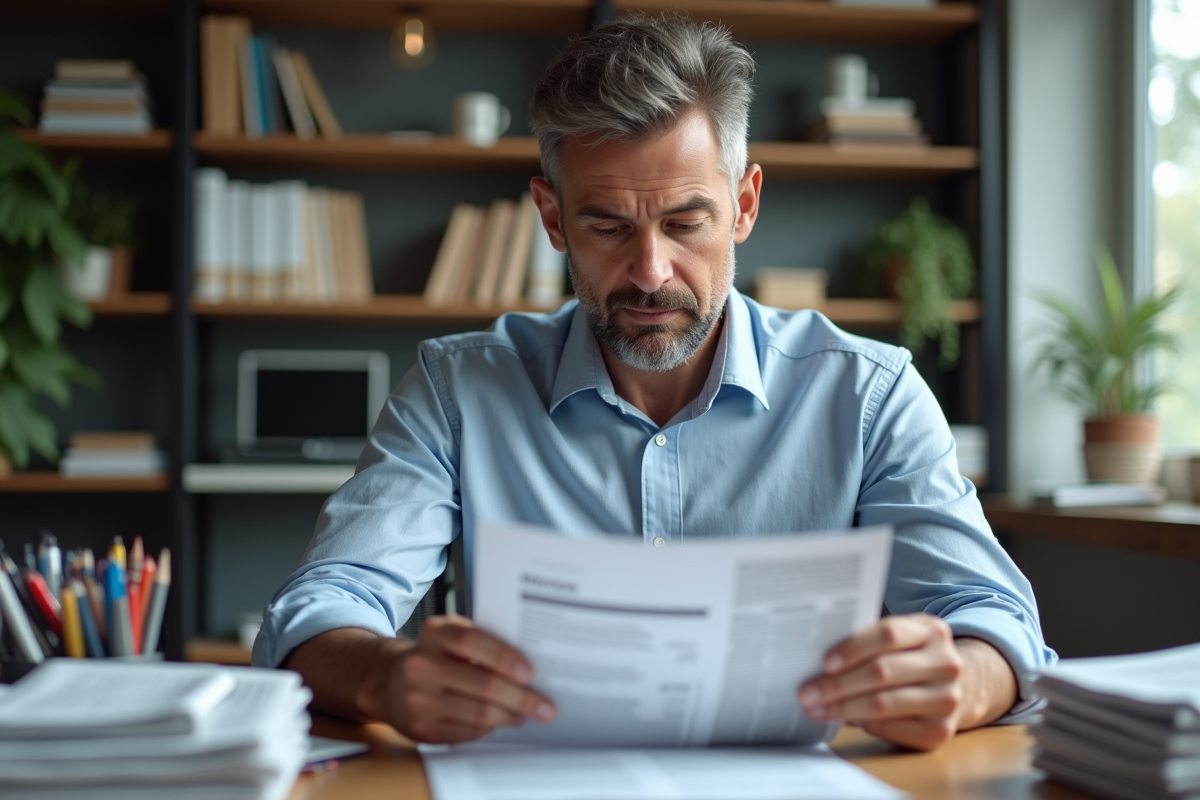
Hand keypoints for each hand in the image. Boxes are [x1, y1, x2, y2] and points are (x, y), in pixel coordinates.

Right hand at [382, 615, 556, 742]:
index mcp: (435, 633)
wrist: (390, 682)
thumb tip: (530, 666)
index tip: (531, 672)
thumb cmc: (435, 655)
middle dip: (521, 699)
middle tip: (545, 707)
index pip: (473, 642)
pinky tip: (503, 721)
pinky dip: (491, 728)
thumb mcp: (452, 636)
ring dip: (510, 716)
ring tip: (527, 714)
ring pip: (478, 714)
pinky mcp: (421, 727)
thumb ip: (483, 642)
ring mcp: (419, 698)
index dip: (505, 658)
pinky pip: (468, 732)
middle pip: (483, 685)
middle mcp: (422, 665)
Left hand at [797, 614, 964, 750]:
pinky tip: (844, 719)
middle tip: (806, 693)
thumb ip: (870, 640)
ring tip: (816, 709)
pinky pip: (891, 728)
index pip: (888, 635)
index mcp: (932, 631)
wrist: (960, 687)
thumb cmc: (913, 658)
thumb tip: (821, 661)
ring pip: (883, 703)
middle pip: (882, 672)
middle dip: (838, 685)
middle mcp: (945, 664)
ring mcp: (946, 698)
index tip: (824, 662)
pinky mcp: (940, 730)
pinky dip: (862, 724)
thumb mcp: (902, 638)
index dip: (853, 648)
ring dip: (842, 708)